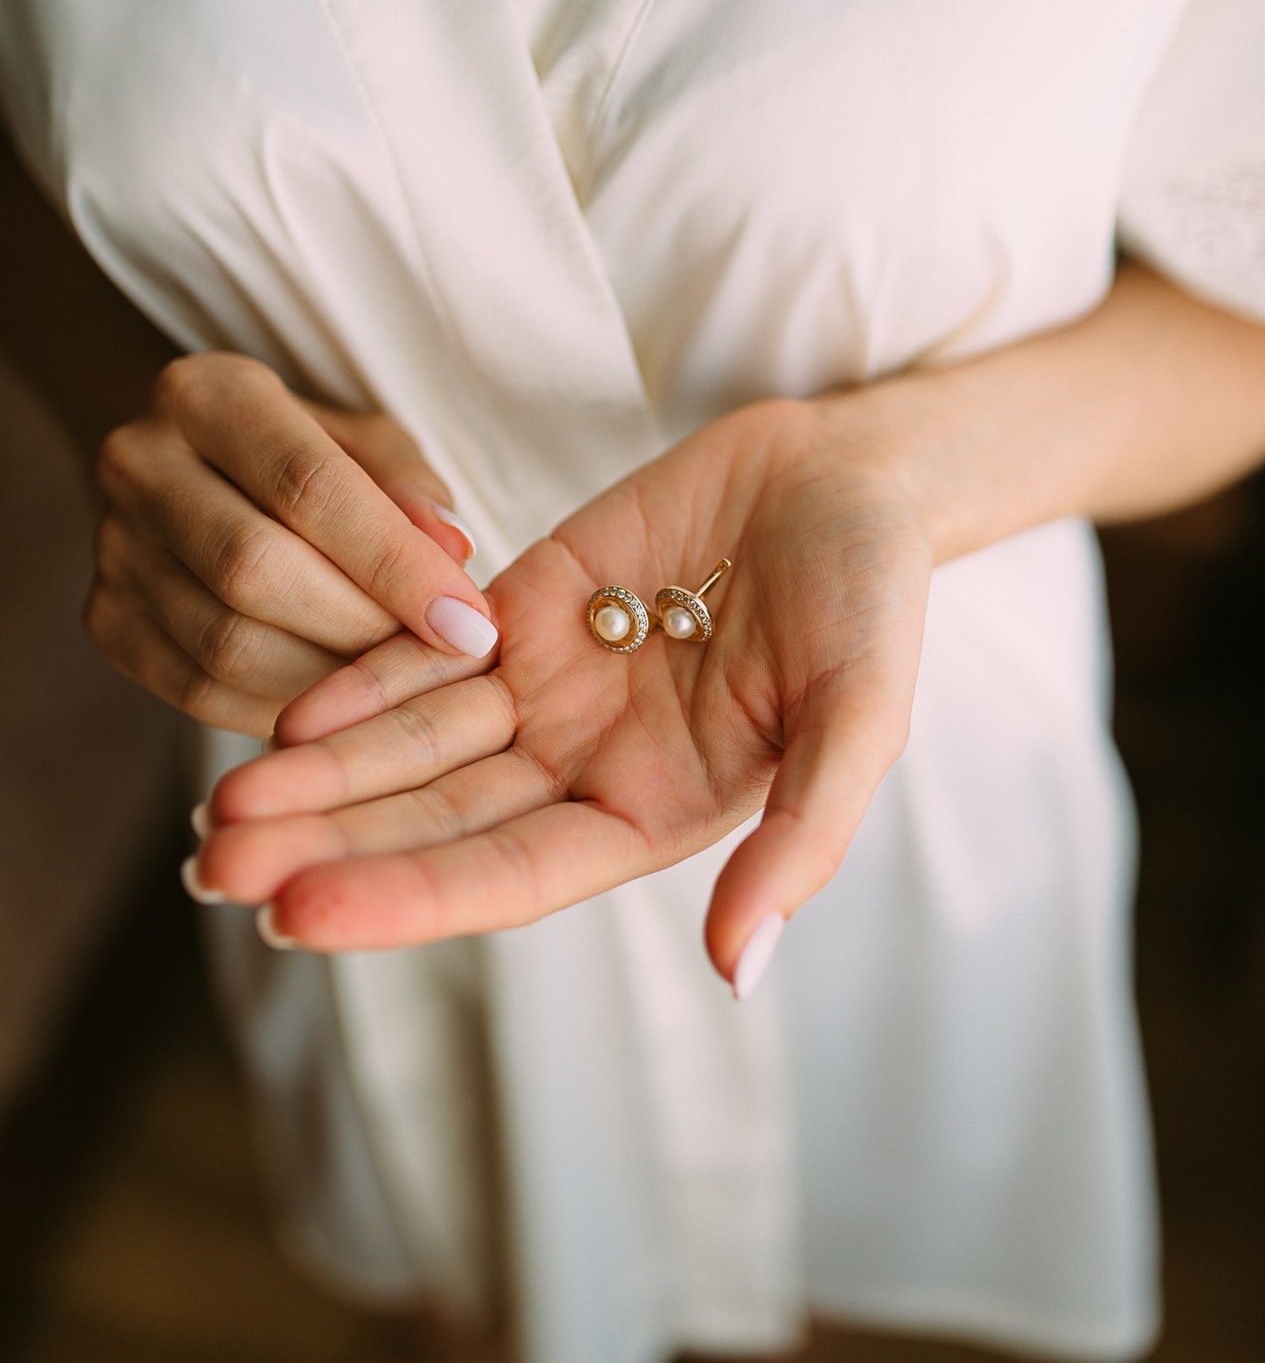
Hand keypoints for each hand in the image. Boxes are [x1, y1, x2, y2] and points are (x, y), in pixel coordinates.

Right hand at [86, 353, 497, 736]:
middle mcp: (140, 463)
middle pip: (254, 568)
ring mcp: (111, 547)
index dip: (394, 563)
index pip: (306, 485)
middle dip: (362, 627)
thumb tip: (450, 550)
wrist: (194, 472)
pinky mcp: (105, 620)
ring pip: (224, 642)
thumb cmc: (306, 456)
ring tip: (400, 686)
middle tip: (441, 663)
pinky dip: (280, 706)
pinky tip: (340, 704)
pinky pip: (197, 690)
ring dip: (329, 679)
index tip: (469, 620)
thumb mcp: (366, 444)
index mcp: (207, 394)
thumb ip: (409, 487)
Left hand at [194, 396, 932, 984]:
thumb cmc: (875, 598)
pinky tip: (289, 708)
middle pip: (436, 820)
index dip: (407, 898)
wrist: (849, 469)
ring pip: (415, 744)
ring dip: (321, 773)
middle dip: (330, 845)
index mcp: (654, 813)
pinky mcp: (523, 604)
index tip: (299, 917)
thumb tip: (742, 969)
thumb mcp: (861, 717)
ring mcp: (547, 685)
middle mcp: (583, 764)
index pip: (511, 876)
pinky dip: (363, 679)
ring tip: (219, 807)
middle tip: (214, 867)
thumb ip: (803, 838)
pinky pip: (430, 653)